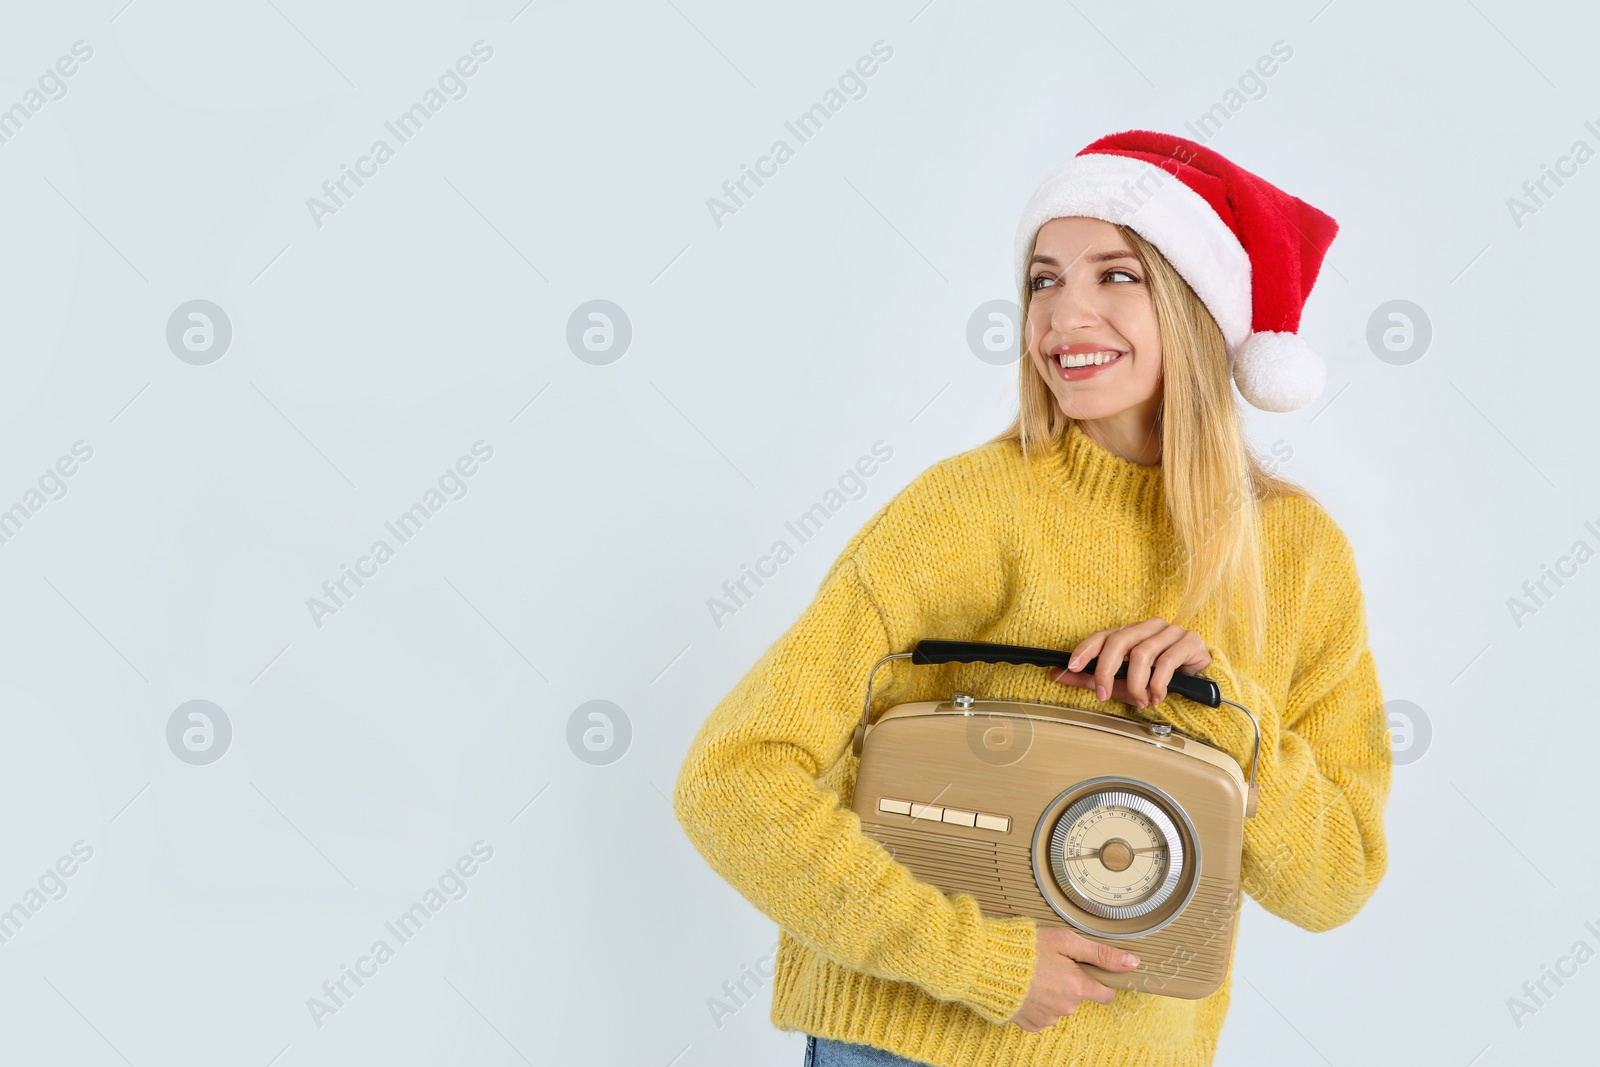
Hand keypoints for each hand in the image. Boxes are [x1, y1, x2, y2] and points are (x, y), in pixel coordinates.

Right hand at [1011, 925, 1138, 1031]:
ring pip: (1061, 1005)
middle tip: (1052, 962)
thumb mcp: (1065, 940)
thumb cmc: (1024, 948)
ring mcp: (1047, 1017)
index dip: (1098, 979)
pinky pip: (1043, 1014)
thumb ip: (1101, 953)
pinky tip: (1027, 987)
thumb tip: (1132, 962)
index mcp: (1077, 987)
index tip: (1086, 968)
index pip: (1106, 993)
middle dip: (1070, 981)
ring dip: (1053, 992)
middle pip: (1080, 996)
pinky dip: (1038, 1002)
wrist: (986, 964)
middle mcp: (1065, 1007)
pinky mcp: (1030, 1023)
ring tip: (1035, 973)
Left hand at [1046, 617, 1211, 709]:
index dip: (1085, 649)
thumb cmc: (1157, 680)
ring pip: (1142, 653)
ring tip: (1139, 701)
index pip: (1103, 635)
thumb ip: (1090, 679)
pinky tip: (1156, 697)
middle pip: (1120, 642)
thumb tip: (1057, 674)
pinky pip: (1167, 661)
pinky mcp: (1189, 641)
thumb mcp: (1121, 683)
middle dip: (1106, 670)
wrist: (1199, 682)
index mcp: (1130, 632)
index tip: (1070, 667)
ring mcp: (1170, 631)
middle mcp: (1148, 626)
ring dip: (1136, 683)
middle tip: (1103, 694)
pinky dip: (1157, 684)